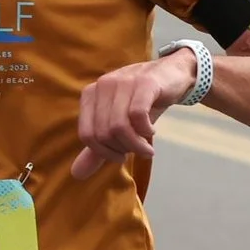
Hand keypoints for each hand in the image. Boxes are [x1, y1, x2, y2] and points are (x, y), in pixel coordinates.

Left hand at [73, 53, 198, 177]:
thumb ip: (98, 148)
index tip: (121, 156)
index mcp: (89, 95)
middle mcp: (102, 86)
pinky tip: (151, 131)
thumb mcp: (118, 124)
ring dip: (135, 144)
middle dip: (122, 149)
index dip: (103, 152)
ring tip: (147, 149)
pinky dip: (145, 130)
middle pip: (103, 132)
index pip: (86, 134)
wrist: (172, 74)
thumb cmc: (142, 101)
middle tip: (138, 151)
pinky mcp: (144, 83)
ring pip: (119, 125)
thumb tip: (77, 174)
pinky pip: (137, 114)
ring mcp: (122, 82)